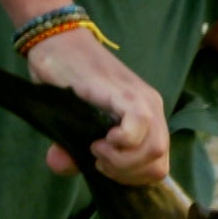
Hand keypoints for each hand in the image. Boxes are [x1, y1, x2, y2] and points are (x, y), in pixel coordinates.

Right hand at [25, 27, 167, 184]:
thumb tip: (60, 165)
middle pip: (159, 164)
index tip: (102, 166)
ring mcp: (144, 101)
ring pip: (155, 151)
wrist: (58, 42)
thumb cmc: (66, 80)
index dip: (131, 177)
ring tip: (97, 148)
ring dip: (122, 162)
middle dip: (126, 173)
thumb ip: (72, 149)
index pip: (158, 164)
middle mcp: (152, 110)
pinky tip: (102, 139)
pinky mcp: (128, 93)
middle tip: (98, 160)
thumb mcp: (70, 123)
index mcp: (147, 118)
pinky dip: (121, 144)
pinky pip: (140, 127)